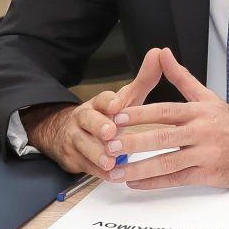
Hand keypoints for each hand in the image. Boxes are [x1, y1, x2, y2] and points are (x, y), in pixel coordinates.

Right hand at [25, 47, 165, 175]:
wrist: (69, 135)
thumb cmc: (108, 117)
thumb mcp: (126, 100)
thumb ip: (144, 80)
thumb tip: (159, 52)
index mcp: (98, 103)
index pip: (101, 99)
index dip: (108, 101)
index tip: (117, 104)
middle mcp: (84, 119)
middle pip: (88, 120)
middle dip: (98, 126)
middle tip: (110, 132)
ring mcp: (76, 139)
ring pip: (83, 145)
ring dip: (96, 153)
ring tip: (110, 161)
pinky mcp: (73, 159)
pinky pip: (85, 166)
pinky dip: (97, 172)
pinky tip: (110, 176)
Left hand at [106, 48, 228, 189]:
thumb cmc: (227, 122)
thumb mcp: (206, 97)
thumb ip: (181, 77)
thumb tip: (162, 53)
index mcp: (198, 111)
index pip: (165, 111)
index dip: (140, 114)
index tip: (117, 117)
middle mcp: (201, 132)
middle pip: (163, 137)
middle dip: (134, 142)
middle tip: (109, 146)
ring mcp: (204, 155)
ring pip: (167, 162)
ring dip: (139, 168)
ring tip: (116, 171)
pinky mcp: (207, 175)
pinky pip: (176, 179)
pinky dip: (154, 183)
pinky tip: (135, 183)